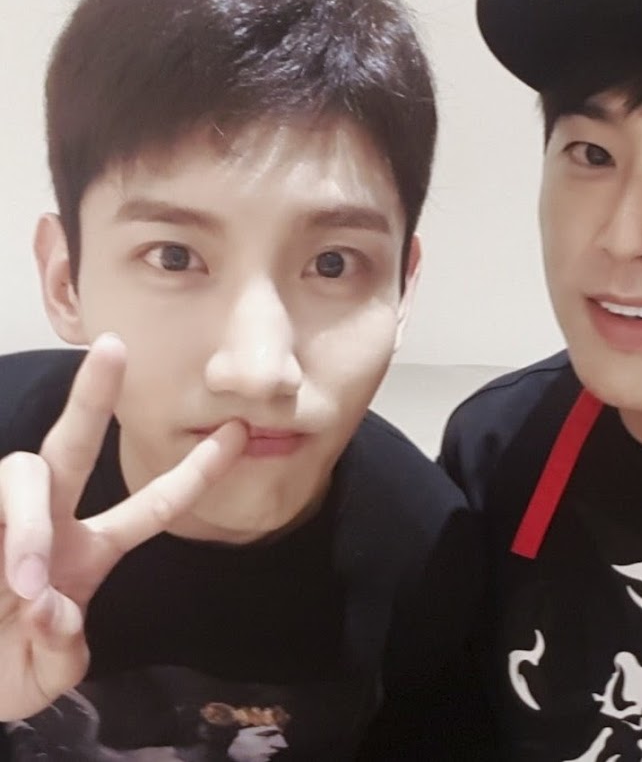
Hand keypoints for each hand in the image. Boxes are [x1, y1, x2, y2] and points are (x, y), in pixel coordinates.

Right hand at [0, 334, 246, 718]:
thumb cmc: (8, 666)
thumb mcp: (49, 671)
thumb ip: (62, 652)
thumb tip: (55, 610)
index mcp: (89, 549)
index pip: (154, 503)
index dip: (196, 470)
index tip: (241, 429)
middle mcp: (49, 522)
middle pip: (72, 445)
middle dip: (94, 395)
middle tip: (114, 347)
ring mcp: (4, 519)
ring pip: (23, 474)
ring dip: (31, 529)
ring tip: (25, 586)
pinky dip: (7, 547)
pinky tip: (3, 592)